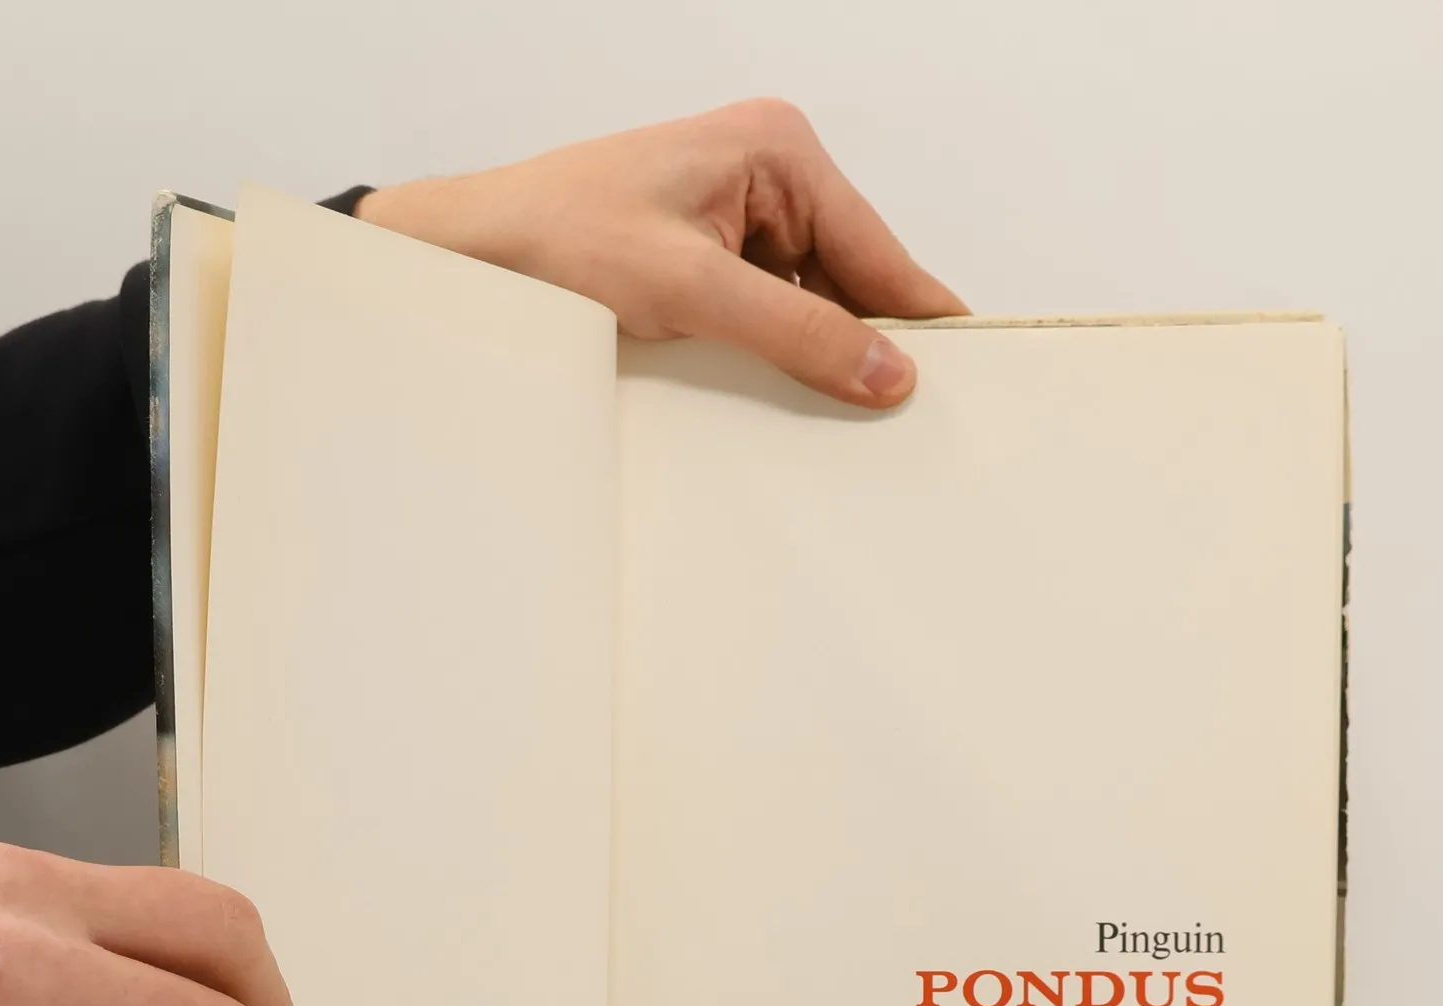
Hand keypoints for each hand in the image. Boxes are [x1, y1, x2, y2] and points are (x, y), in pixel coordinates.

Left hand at [356, 98, 967, 409]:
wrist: (472, 257)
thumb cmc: (557, 239)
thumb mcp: (691, 291)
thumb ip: (797, 332)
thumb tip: (887, 373)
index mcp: (776, 148)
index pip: (878, 248)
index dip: (921, 318)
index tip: (970, 376)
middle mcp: (767, 172)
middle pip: (853, 278)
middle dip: (866, 344)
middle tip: (900, 420)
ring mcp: (740, 216)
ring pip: (815, 303)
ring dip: (818, 356)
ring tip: (839, 415)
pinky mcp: (711, 259)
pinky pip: (774, 315)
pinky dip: (781, 356)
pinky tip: (785, 396)